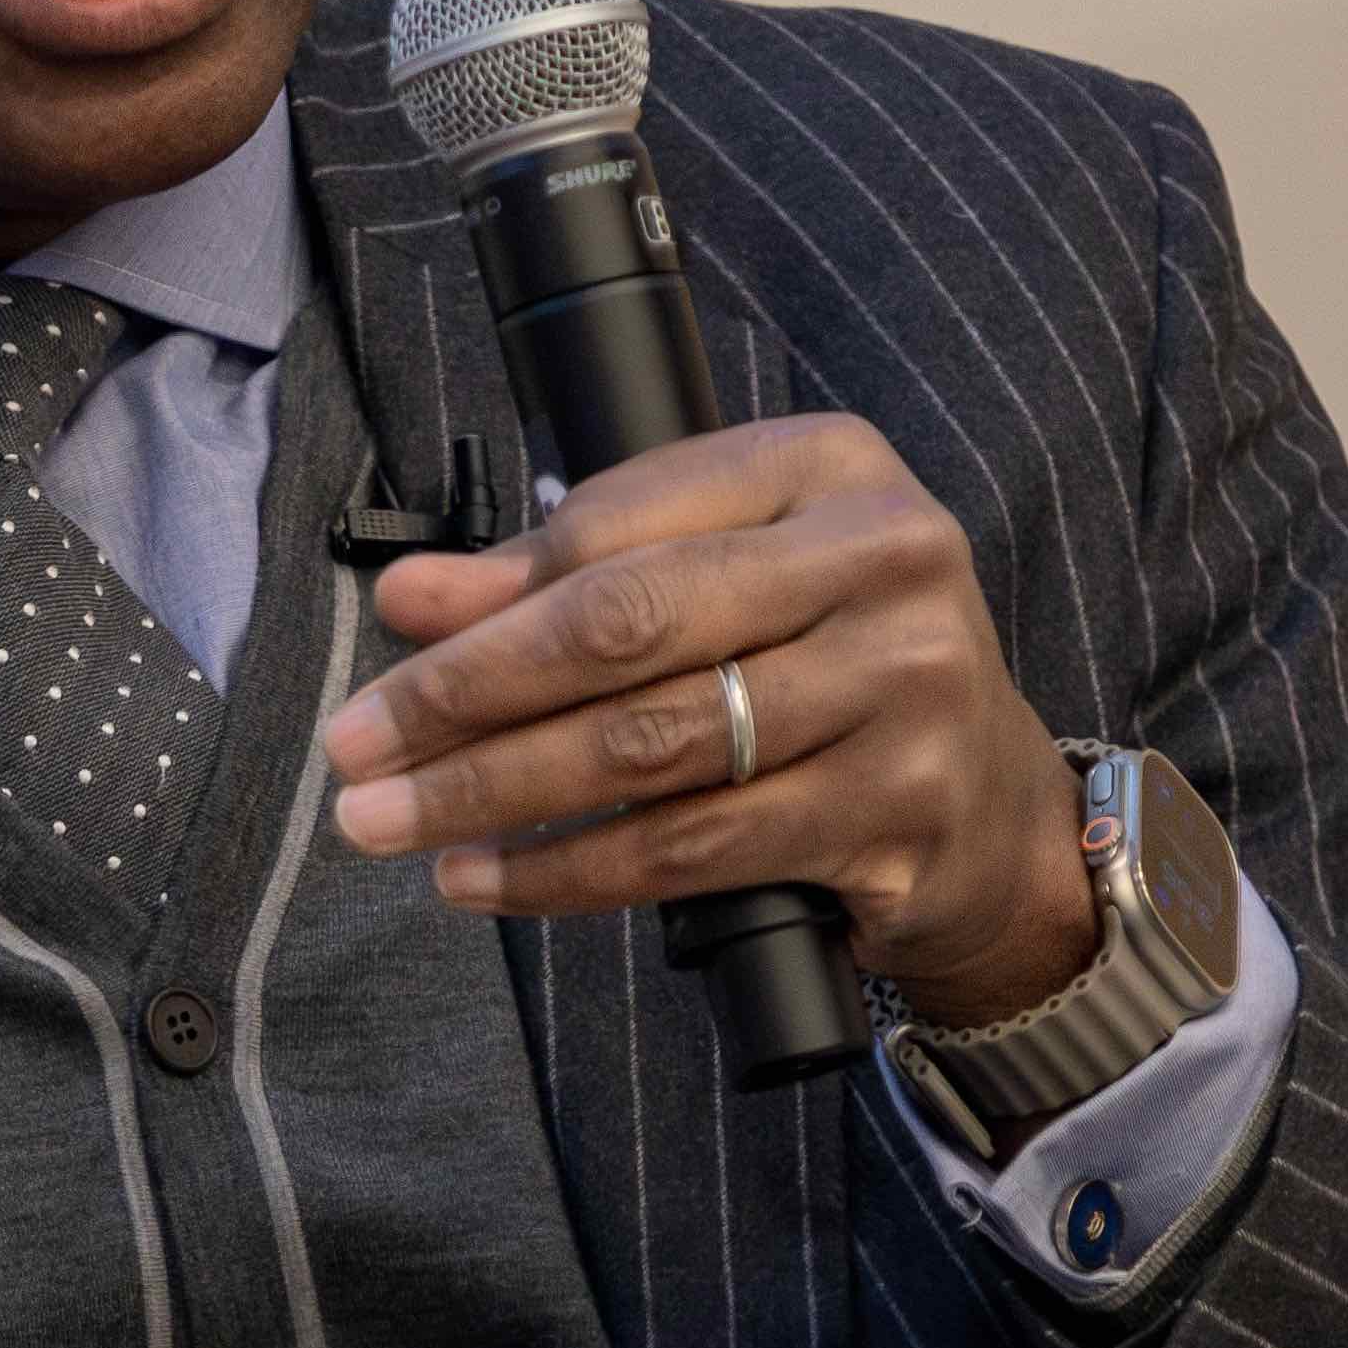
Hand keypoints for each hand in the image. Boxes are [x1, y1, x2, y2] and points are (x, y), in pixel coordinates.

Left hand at [316, 414, 1099, 1028]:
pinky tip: (489, 879)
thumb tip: (415, 598)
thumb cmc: (828, 665)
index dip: (491, 590)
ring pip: (656, 750)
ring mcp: (905, 692)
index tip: (389, 637)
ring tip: (395, 824)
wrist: (990, 809)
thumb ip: (570, 576)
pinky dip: (572, 870)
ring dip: (498, 795)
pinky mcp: (898, 815)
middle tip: (357, 749)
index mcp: (828, 467)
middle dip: (470, 696)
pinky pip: (695, 851)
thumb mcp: (719, 580)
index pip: (623, 523)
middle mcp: (883, 563)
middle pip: (631, 629)